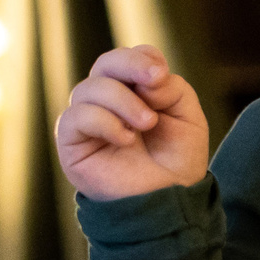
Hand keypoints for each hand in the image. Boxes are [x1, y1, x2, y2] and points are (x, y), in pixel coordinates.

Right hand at [57, 45, 208, 200]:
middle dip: (130, 66)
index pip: (126, 59)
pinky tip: (126, 139)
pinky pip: (75, 117)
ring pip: (89, 88)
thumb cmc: (177, 162)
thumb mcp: (187, 117)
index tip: (160, 73)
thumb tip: (146, 78)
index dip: (141, 57)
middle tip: (154, 80)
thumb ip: (171, 88)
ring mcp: (86, 122)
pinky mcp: (71, 143)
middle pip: (104, 65)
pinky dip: (104, 121)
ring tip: (146, 124)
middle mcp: (105, 103)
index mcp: (132, 92)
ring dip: (123, 101)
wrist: (170, 202)